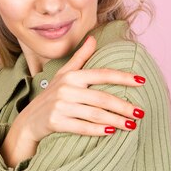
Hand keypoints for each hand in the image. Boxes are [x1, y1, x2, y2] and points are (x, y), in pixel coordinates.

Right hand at [16, 35, 145, 142]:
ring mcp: (60, 106)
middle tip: (141, 112)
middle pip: (101, 98)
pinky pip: (82, 127)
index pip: (102, 74)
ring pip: (94, 114)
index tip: (142, 81)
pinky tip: (112, 132)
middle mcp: (66, 89)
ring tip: (132, 125)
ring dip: (116, 120)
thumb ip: (80, 57)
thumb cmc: (51, 96)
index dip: (123, 77)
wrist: (28, 120)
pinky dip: (98, 130)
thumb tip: (93, 38)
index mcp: (72, 76)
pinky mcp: (56, 122)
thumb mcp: (64, 74)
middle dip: (123, 106)